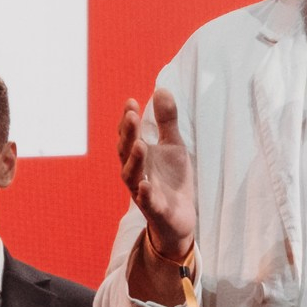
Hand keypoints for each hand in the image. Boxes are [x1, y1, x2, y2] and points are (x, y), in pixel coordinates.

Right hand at [116, 86, 195, 260]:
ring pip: (132, 176)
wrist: (180, 218)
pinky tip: (145, 185)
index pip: (128, 135)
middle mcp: (136, 173)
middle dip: (128, 134)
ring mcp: (143, 192)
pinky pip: (148, 203)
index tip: (131, 101)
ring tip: (140, 144)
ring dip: (135, 161)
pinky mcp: (156, 210)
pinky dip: (145, 195)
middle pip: (126, 152)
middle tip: (131, 115)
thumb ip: (167, 120)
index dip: (127, 120)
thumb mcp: (173, 146)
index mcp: (139, 156)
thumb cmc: (172, 180)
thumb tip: (161, 88)